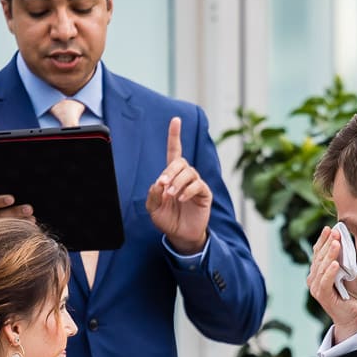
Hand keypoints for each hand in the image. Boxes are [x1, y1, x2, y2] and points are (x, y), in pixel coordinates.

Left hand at [147, 116, 211, 253]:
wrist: (180, 236)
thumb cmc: (167, 220)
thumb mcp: (153, 209)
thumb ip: (153, 195)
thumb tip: (159, 183)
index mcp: (171, 176)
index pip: (174, 151)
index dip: (175, 136)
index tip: (176, 120)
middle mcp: (185, 176)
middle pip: (180, 161)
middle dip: (170, 171)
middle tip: (163, 185)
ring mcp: (195, 184)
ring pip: (189, 172)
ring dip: (178, 182)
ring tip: (172, 195)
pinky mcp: (204, 193)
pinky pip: (197, 185)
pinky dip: (188, 190)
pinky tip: (182, 198)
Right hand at [308, 226, 356, 340]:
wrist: (354, 315)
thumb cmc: (351, 293)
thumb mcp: (349, 271)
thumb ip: (344, 260)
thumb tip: (343, 241)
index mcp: (318, 271)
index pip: (318, 252)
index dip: (323, 240)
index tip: (330, 228)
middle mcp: (313, 278)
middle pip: (319, 257)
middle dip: (327, 243)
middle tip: (335, 232)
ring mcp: (316, 288)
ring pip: (321, 268)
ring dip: (329, 254)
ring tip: (336, 243)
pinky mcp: (322, 296)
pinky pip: (325, 282)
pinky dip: (330, 272)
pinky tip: (335, 264)